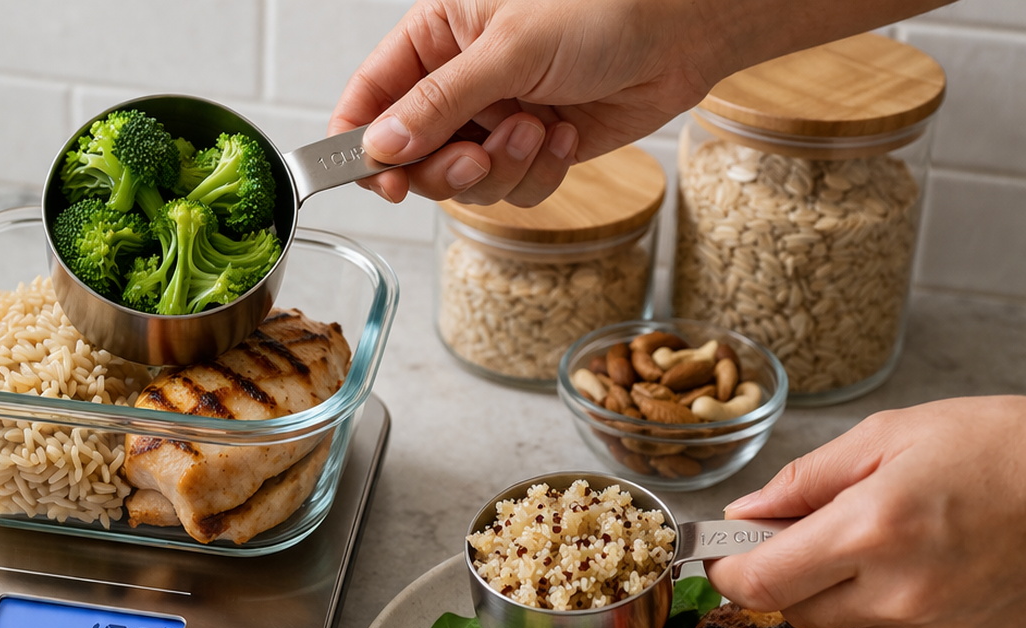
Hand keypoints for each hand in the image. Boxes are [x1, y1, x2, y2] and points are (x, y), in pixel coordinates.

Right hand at [333, 0, 956, 206]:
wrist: (685, 30)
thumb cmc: (602, 7)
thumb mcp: (509, 49)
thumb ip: (440, 102)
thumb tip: (382, 146)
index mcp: (436, 37)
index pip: (370, 96)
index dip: (361, 143)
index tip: (374, 177)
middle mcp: (459, 82)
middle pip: (412, 155)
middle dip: (447, 167)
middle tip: (477, 159)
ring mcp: (496, 118)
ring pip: (464, 182)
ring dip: (503, 169)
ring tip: (539, 130)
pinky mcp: (534, 148)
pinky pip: (511, 191)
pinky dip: (538, 174)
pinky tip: (564, 136)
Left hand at [706, 397, 1025, 627]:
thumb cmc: (1000, 447)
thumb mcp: (889, 436)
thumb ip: (805, 480)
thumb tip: (746, 513)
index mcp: (871, 530)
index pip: (762, 583)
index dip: (725, 574)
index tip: (718, 558)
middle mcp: (898, 590)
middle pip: (792, 610)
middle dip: (781, 577)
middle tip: (800, 534)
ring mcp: (931, 624)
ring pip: (841, 621)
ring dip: (837, 587)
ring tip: (882, 535)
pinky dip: (884, 599)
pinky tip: (919, 559)